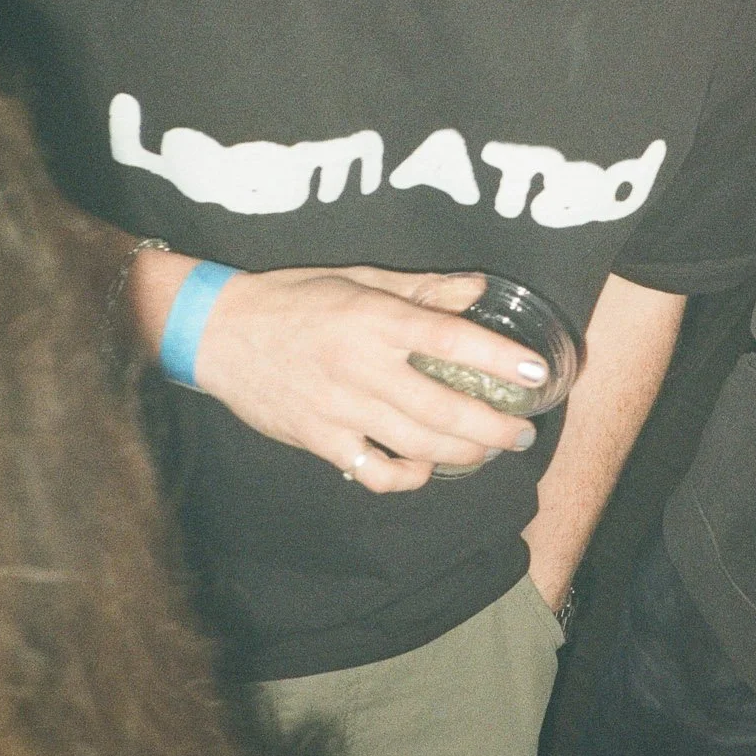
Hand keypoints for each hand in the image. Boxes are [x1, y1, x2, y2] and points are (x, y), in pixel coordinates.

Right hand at [141, 257, 548, 491]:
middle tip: (523, 431)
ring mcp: (340, 408)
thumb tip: (478, 288)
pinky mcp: (319, 440)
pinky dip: (407, 476)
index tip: (536, 373)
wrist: (220, 332)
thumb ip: (423, 288)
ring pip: (416, 443)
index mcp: (375, 318)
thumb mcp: (360, 279)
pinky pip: (373, 471)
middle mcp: (362, 366)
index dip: (499, 359)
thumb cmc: (294, 298)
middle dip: (494, 426)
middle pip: (443, 407)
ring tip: (490, 450)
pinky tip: (426, 467)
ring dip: (464, 453)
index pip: (450, 339)